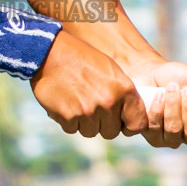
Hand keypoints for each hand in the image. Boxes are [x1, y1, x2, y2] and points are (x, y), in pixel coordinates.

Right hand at [30, 32, 146, 140]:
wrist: (50, 52)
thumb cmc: (82, 59)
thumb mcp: (110, 70)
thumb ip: (122, 94)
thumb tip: (128, 117)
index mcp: (124, 90)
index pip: (137, 125)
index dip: (128, 125)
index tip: (120, 121)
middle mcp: (108, 103)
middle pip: (111, 132)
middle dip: (102, 123)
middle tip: (91, 105)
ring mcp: (88, 111)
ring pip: (91, 132)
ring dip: (84, 122)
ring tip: (77, 100)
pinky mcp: (68, 117)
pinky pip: (72, 129)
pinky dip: (68, 120)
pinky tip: (65, 102)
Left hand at [127, 60, 186, 148]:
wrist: (151, 73)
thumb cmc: (179, 77)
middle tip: (184, 90)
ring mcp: (172, 138)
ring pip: (174, 130)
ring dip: (172, 105)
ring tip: (168, 88)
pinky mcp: (152, 136)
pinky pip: (154, 127)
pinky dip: (156, 108)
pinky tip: (156, 95)